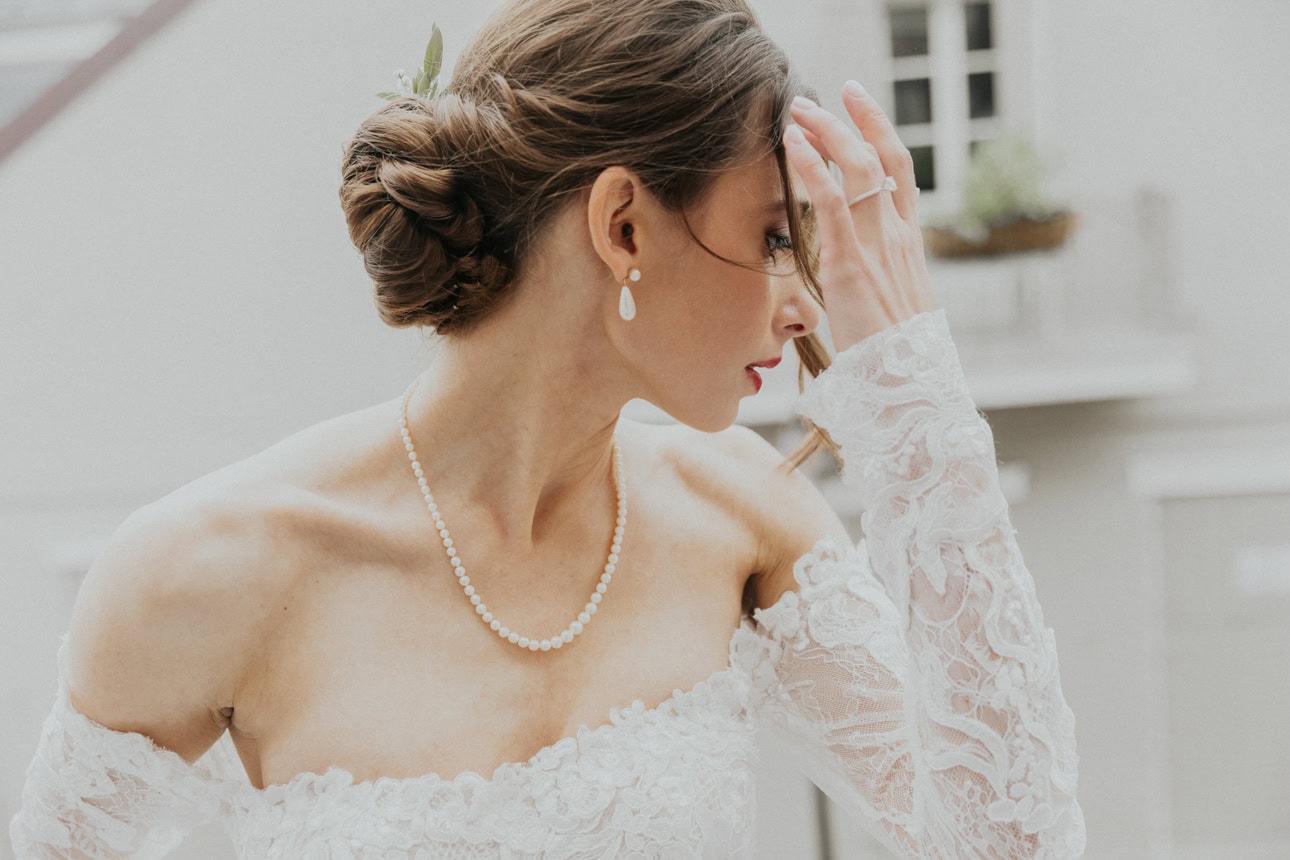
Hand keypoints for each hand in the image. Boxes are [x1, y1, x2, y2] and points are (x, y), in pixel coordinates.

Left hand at [784, 81, 937, 352]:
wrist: (908, 391)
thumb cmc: (897, 365)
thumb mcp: (890, 316)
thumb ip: (875, 290)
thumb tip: (858, 288)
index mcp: (909, 248)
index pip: (901, 178)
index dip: (883, 138)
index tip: (863, 109)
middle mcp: (898, 239)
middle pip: (885, 160)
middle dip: (859, 121)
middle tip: (836, 91)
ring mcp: (878, 249)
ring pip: (860, 170)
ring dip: (829, 133)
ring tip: (801, 111)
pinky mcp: (851, 264)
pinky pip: (833, 203)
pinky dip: (814, 167)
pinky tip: (795, 144)